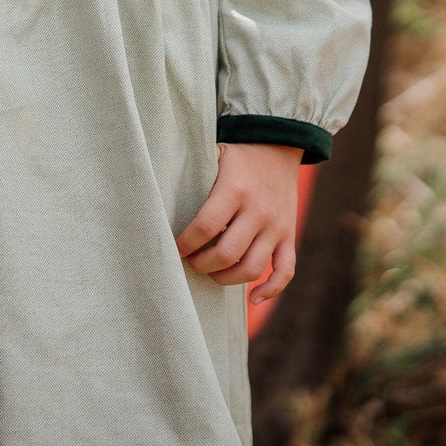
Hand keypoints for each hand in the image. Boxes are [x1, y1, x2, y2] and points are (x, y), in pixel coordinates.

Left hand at [176, 142, 301, 302]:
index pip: (206, 227)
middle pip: (227, 254)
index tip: (175, 247)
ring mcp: (276, 226)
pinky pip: (285, 271)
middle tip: (190, 260)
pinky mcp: (289, 236)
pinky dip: (270, 290)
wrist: (279, 147)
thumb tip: (157, 194)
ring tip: (210, 272)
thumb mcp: (213, 155)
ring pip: (252, 268)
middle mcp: (258, 210)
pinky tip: (252, 298)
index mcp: (235, 189)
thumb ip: (191, 173)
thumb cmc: (236, 157)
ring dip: (226, 279)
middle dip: (202, 264)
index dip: (186, 244)